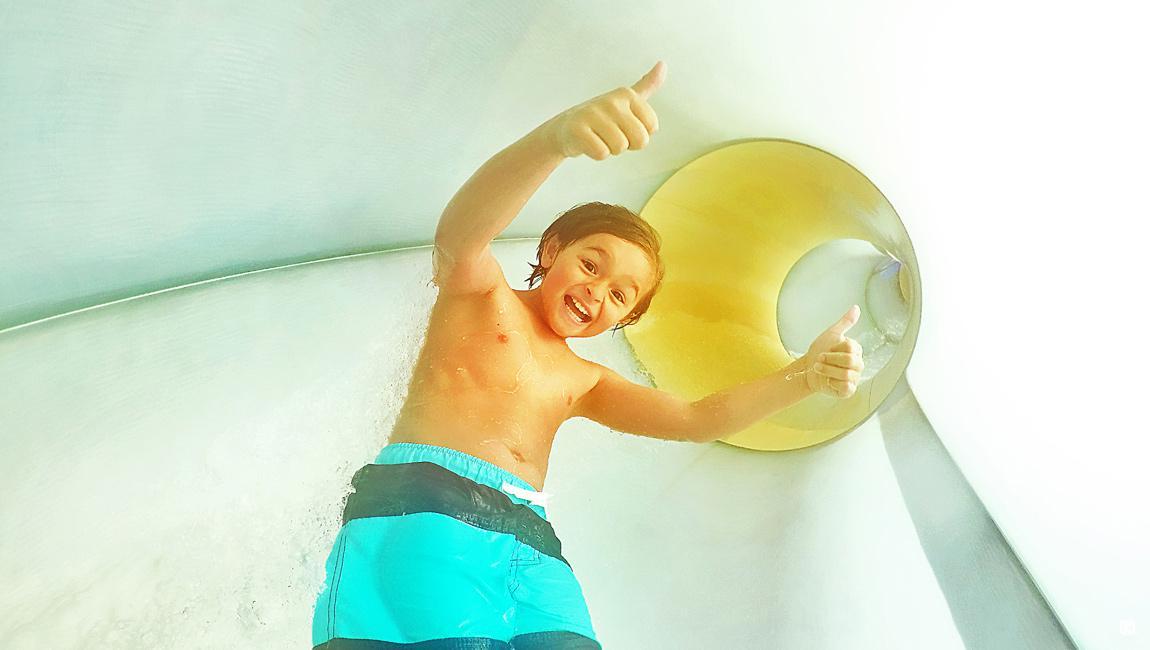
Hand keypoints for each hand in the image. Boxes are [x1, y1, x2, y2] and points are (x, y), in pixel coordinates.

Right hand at [549, 61, 665, 159]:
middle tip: (611, 134)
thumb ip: (647, 85)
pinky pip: (602, 153)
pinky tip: (589, 143)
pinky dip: (597, 154)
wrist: (566, 129)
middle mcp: (611, 101)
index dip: (639, 134)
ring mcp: (593, 114)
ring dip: (611, 149)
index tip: (624, 126)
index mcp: (627, 94)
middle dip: (627, 144)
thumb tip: (663, 64)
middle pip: (640, 140)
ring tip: (599, 137)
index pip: (652, 128)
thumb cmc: (601, 117)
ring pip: (620, 147)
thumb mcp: (626, 99)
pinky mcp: (578, 130)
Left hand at [803, 305, 864, 398]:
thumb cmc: (820, 351)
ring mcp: (855, 378)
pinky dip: (834, 383)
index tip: (826, 348)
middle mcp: (858, 364)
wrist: (807, 369)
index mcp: (855, 350)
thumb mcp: (831, 334)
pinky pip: (847, 387)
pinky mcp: (848, 390)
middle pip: (849, 361)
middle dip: (830, 359)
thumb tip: (856, 308)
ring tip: (818, 368)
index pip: (850, 346)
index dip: (834, 348)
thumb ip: (845, 322)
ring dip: (828, 370)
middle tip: (819, 359)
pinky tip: (828, 380)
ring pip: (847, 375)